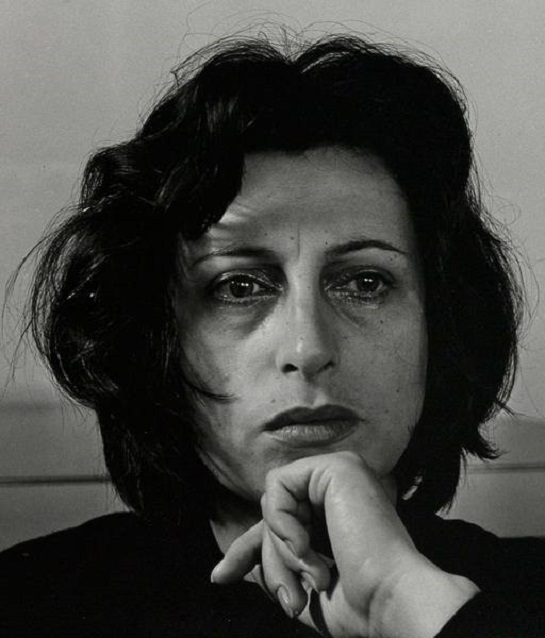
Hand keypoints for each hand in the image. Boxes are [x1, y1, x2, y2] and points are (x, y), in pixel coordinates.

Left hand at [211, 452, 478, 637]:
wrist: (390, 602)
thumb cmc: (359, 603)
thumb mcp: (304, 585)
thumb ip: (277, 566)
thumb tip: (243, 563)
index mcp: (338, 510)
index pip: (280, 520)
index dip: (247, 548)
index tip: (220, 577)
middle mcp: (339, 485)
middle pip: (273, 513)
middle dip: (270, 560)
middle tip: (291, 600)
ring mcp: (339, 471)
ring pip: (274, 503)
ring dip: (281, 550)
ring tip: (311, 577)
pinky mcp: (336, 467)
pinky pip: (278, 487)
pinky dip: (282, 524)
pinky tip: (306, 549)